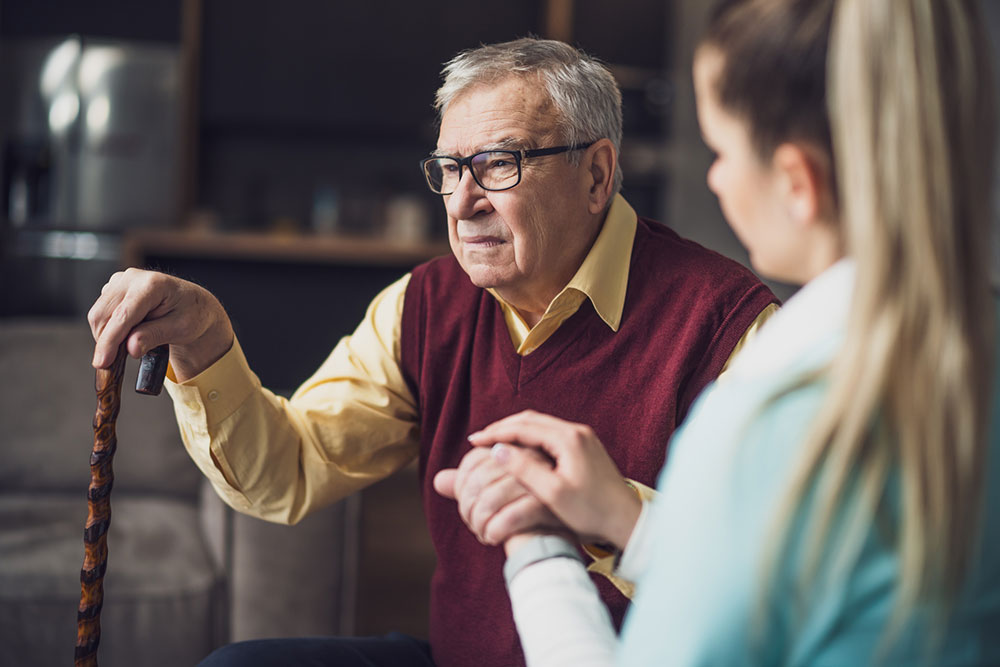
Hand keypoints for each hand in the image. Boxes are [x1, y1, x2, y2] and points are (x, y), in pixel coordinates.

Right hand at [88, 268, 233, 380]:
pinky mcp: (114, 288)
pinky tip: (127, 335)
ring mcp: (121, 281)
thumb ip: (155, 336)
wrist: (192, 305)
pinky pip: (101, 314)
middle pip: (102, 314)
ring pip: (98, 315)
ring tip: (129, 347)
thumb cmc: (192, 314)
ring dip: (107, 337)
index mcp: (153, 284)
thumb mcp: (181, 329)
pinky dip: (108, 330)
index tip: (102, 362)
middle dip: (105, 342)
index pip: (123, 315)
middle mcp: (133, 277)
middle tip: (116, 363)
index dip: (110, 341)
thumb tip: (130, 348)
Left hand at [433, 446, 564, 545]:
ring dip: (479, 523)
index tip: (466, 507)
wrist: (556, 542)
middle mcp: (529, 459)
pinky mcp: (546, 506)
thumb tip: (439, 480)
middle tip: (473, 525)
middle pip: (480, 480)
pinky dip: (493, 532)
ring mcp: (539, 481)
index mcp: (516, 450)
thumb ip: (468, 488)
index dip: (462, 486)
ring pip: (490, 499)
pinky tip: (493, 539)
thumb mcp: (494, 499)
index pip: (474, 459)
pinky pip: (507, 518)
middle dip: (468, 508)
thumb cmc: (522, 519)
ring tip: (482, 533)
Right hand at [468, 410, 641, 549]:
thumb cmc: (592, 511)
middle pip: (531, 420)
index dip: (495, 433)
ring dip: (516, 431)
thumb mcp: (553, 494)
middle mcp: (576, 432)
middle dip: (503, 428)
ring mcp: (583, 438)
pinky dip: (530, 438)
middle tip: (479, 439)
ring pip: (541, 426)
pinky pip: (551, 434)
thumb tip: (497, 451)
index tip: (473, 441)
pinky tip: (520, 451)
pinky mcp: (586, 447)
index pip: (523, 427)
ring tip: (495, 443)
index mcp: (568, 439)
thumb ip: (524, 469)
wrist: (627, 519)